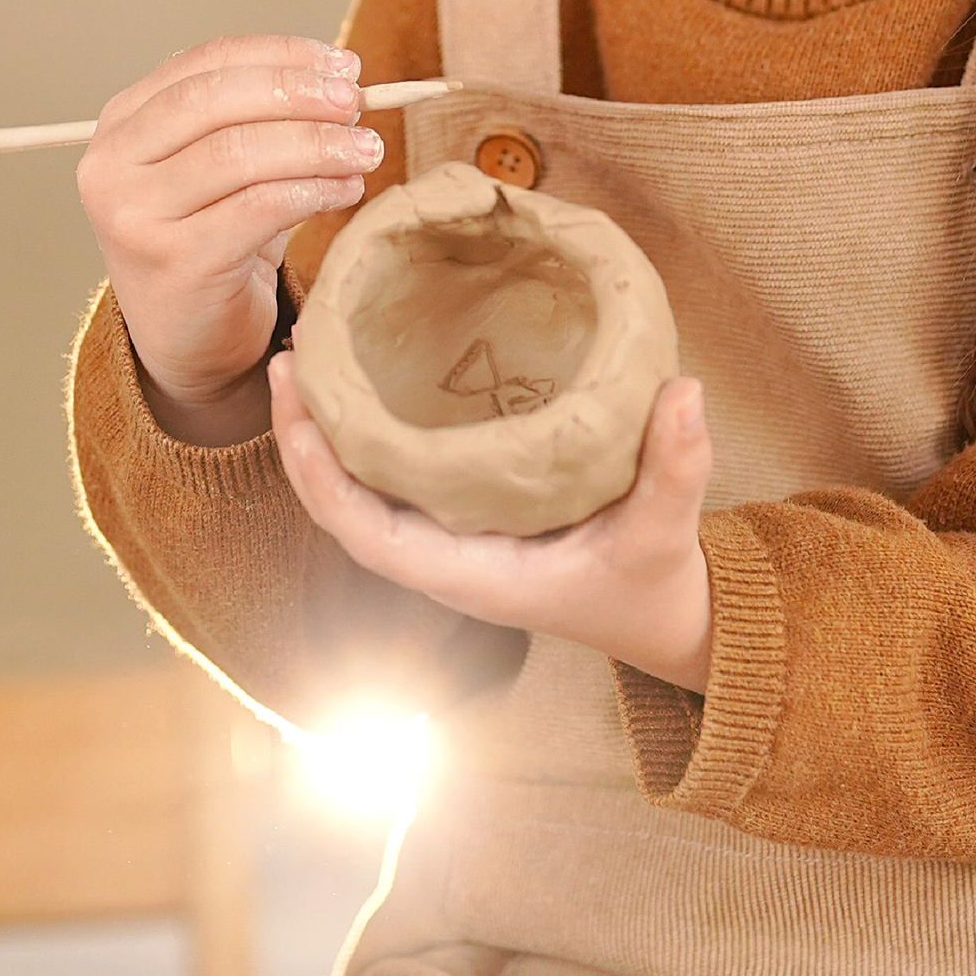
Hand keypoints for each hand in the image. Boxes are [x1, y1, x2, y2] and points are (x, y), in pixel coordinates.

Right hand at [78, 37, 384, 440]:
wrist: (188, 339)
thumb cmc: (213, 240)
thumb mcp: (223, 166)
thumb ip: (263, 116)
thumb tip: (341, 76)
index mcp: (121, 124)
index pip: (204, 63)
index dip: (280, 55)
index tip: (341, 63)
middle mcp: (112, 165)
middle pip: (216, 100)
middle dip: (297, 94)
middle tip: (356, 103)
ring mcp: (136, 216)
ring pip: (239, 153)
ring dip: (316, 144)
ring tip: (365, 150)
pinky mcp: (175, 263)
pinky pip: (258, 208)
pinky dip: (313, 191)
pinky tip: (347, 190)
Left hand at [269, 358, 716, 687]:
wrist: (666, 620)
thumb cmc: (653, 588)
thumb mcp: (667, 530)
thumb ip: (677, 466)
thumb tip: (683, 389)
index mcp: (472, 578)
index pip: (368, 538)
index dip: (325, 482)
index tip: (302, 419)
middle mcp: (446, 562)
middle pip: (344, 507)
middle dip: (306, 439)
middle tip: (291, 355)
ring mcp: (450, 542)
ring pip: (362, 491)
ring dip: (328, 433)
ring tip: (309, 356)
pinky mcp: (465, 518)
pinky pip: (395, 478)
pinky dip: (367, 435)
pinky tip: (364, 379)